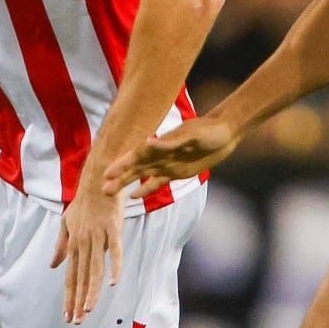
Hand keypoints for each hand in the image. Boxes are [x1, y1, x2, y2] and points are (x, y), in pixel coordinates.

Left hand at [52, 175, 123, 323]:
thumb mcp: (66, 222)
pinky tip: (113, 283)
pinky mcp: (113, 228)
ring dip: (91, 291)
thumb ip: (60, 245)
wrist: (99, 177)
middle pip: (80, 277)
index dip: (68, 297)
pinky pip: (115, 250)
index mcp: (73, 243)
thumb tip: (52, 266)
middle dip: (77, 301)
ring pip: (94, 269)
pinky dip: (114, 267)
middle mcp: (83, 242)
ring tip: (88, 310)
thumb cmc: (84, 201)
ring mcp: (98, 236)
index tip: (67, 315)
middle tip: (75, 322)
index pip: (70, 276)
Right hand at [102, 113, 238, 198]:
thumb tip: (148, 143)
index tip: (106, 172)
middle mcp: (160, 154)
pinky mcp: (176, 172)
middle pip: (135, 168)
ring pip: (142, 176)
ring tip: (109, 193)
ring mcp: (167, 163)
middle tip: (102, 190)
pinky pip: (157, 183)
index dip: (121, 164)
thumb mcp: (192, 135)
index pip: (137, 156)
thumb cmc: (209, 131)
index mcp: (161, 144)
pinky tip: (133, 196)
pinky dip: (145, 189)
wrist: (225, 133)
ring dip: (126, 184)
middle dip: (119, 178)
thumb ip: (170, 142)